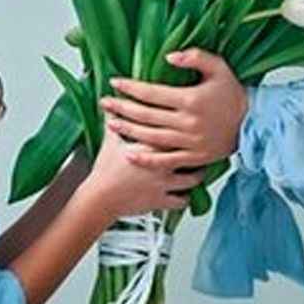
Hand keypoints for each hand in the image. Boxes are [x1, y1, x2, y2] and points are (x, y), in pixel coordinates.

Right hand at [79, 128, 204, 220]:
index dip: (188, 125)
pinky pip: (183, 200)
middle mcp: (162, 163)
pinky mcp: (162, 201)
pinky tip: (185, 192)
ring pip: (193, 178)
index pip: (177, 130)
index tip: (194, 121)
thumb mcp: (111, 139)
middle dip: (199, 149)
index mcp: (152, 144)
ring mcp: (164, 183)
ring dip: (196, 175)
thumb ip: (114, 119)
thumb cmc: (105, 169)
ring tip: (198, 169)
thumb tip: (110, 102)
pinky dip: (185, 197)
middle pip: (191, 153)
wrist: (100, 197)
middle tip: (203, 143)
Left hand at [99, 49, 248, 168]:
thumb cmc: (233, 93)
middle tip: (105, 102)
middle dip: (122, 108)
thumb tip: (168, 56)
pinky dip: (146, 158)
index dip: (131, 87)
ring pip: (151, 137)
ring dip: (128, 131)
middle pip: (147, 116)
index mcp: (191, 99)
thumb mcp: (218, 66)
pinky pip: (166, 161)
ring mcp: (190, 142)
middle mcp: (188, 123)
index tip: (115, 82)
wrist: (254, 122)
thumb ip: (194, 57)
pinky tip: (129, 154)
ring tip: (111, 124)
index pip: (152, 93)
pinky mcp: (194, 157)